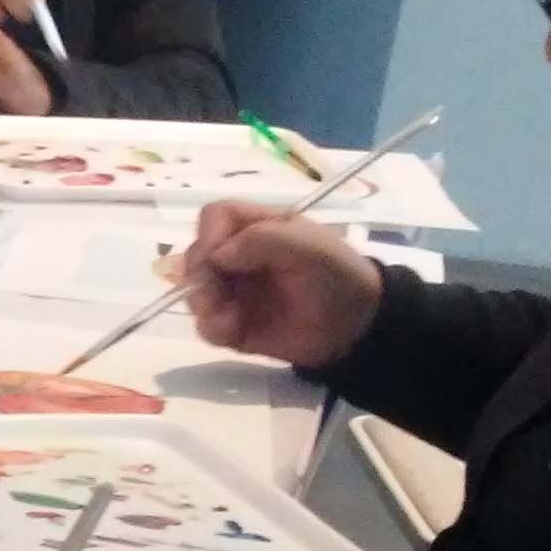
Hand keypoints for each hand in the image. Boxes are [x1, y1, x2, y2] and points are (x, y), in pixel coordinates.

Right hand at [180, 201, 386, 368]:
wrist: (356, 328)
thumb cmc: (337, 276)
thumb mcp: (308, 248)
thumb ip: (263, 240)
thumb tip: (217, 255)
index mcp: (258, 227)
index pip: (214, 217)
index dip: (208, 236)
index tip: (216, 261)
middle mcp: (239, 255)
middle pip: (196, 255)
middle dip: (200, 278)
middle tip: (215, 300)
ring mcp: (234, 290)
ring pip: (194, 292)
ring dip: (204, 306)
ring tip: (230, 321)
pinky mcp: (234, 324)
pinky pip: (206, 325)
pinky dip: (213, 329)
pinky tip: (234, 333)